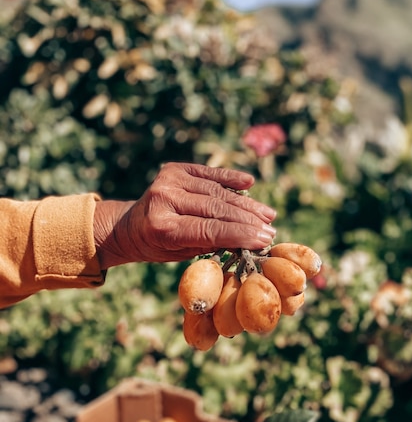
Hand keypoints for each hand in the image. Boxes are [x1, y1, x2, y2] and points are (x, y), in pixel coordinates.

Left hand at [94, 162, 276, 268]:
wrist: (130, 226)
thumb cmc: (159, 246)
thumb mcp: (182, 253)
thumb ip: (212, 242)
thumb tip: (251, 238)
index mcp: (162, 227)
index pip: (210, 229)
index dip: (241, 234)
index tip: (265, 240)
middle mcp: (164, 198)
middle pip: (216, 208)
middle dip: (248, 220)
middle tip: (271, 230)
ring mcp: (168, 180)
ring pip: (217, 191)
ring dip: (246, 204)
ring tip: (268, 215)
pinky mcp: (174, 168)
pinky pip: (209, 173)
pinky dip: (230, 178)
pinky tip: (249, 183)